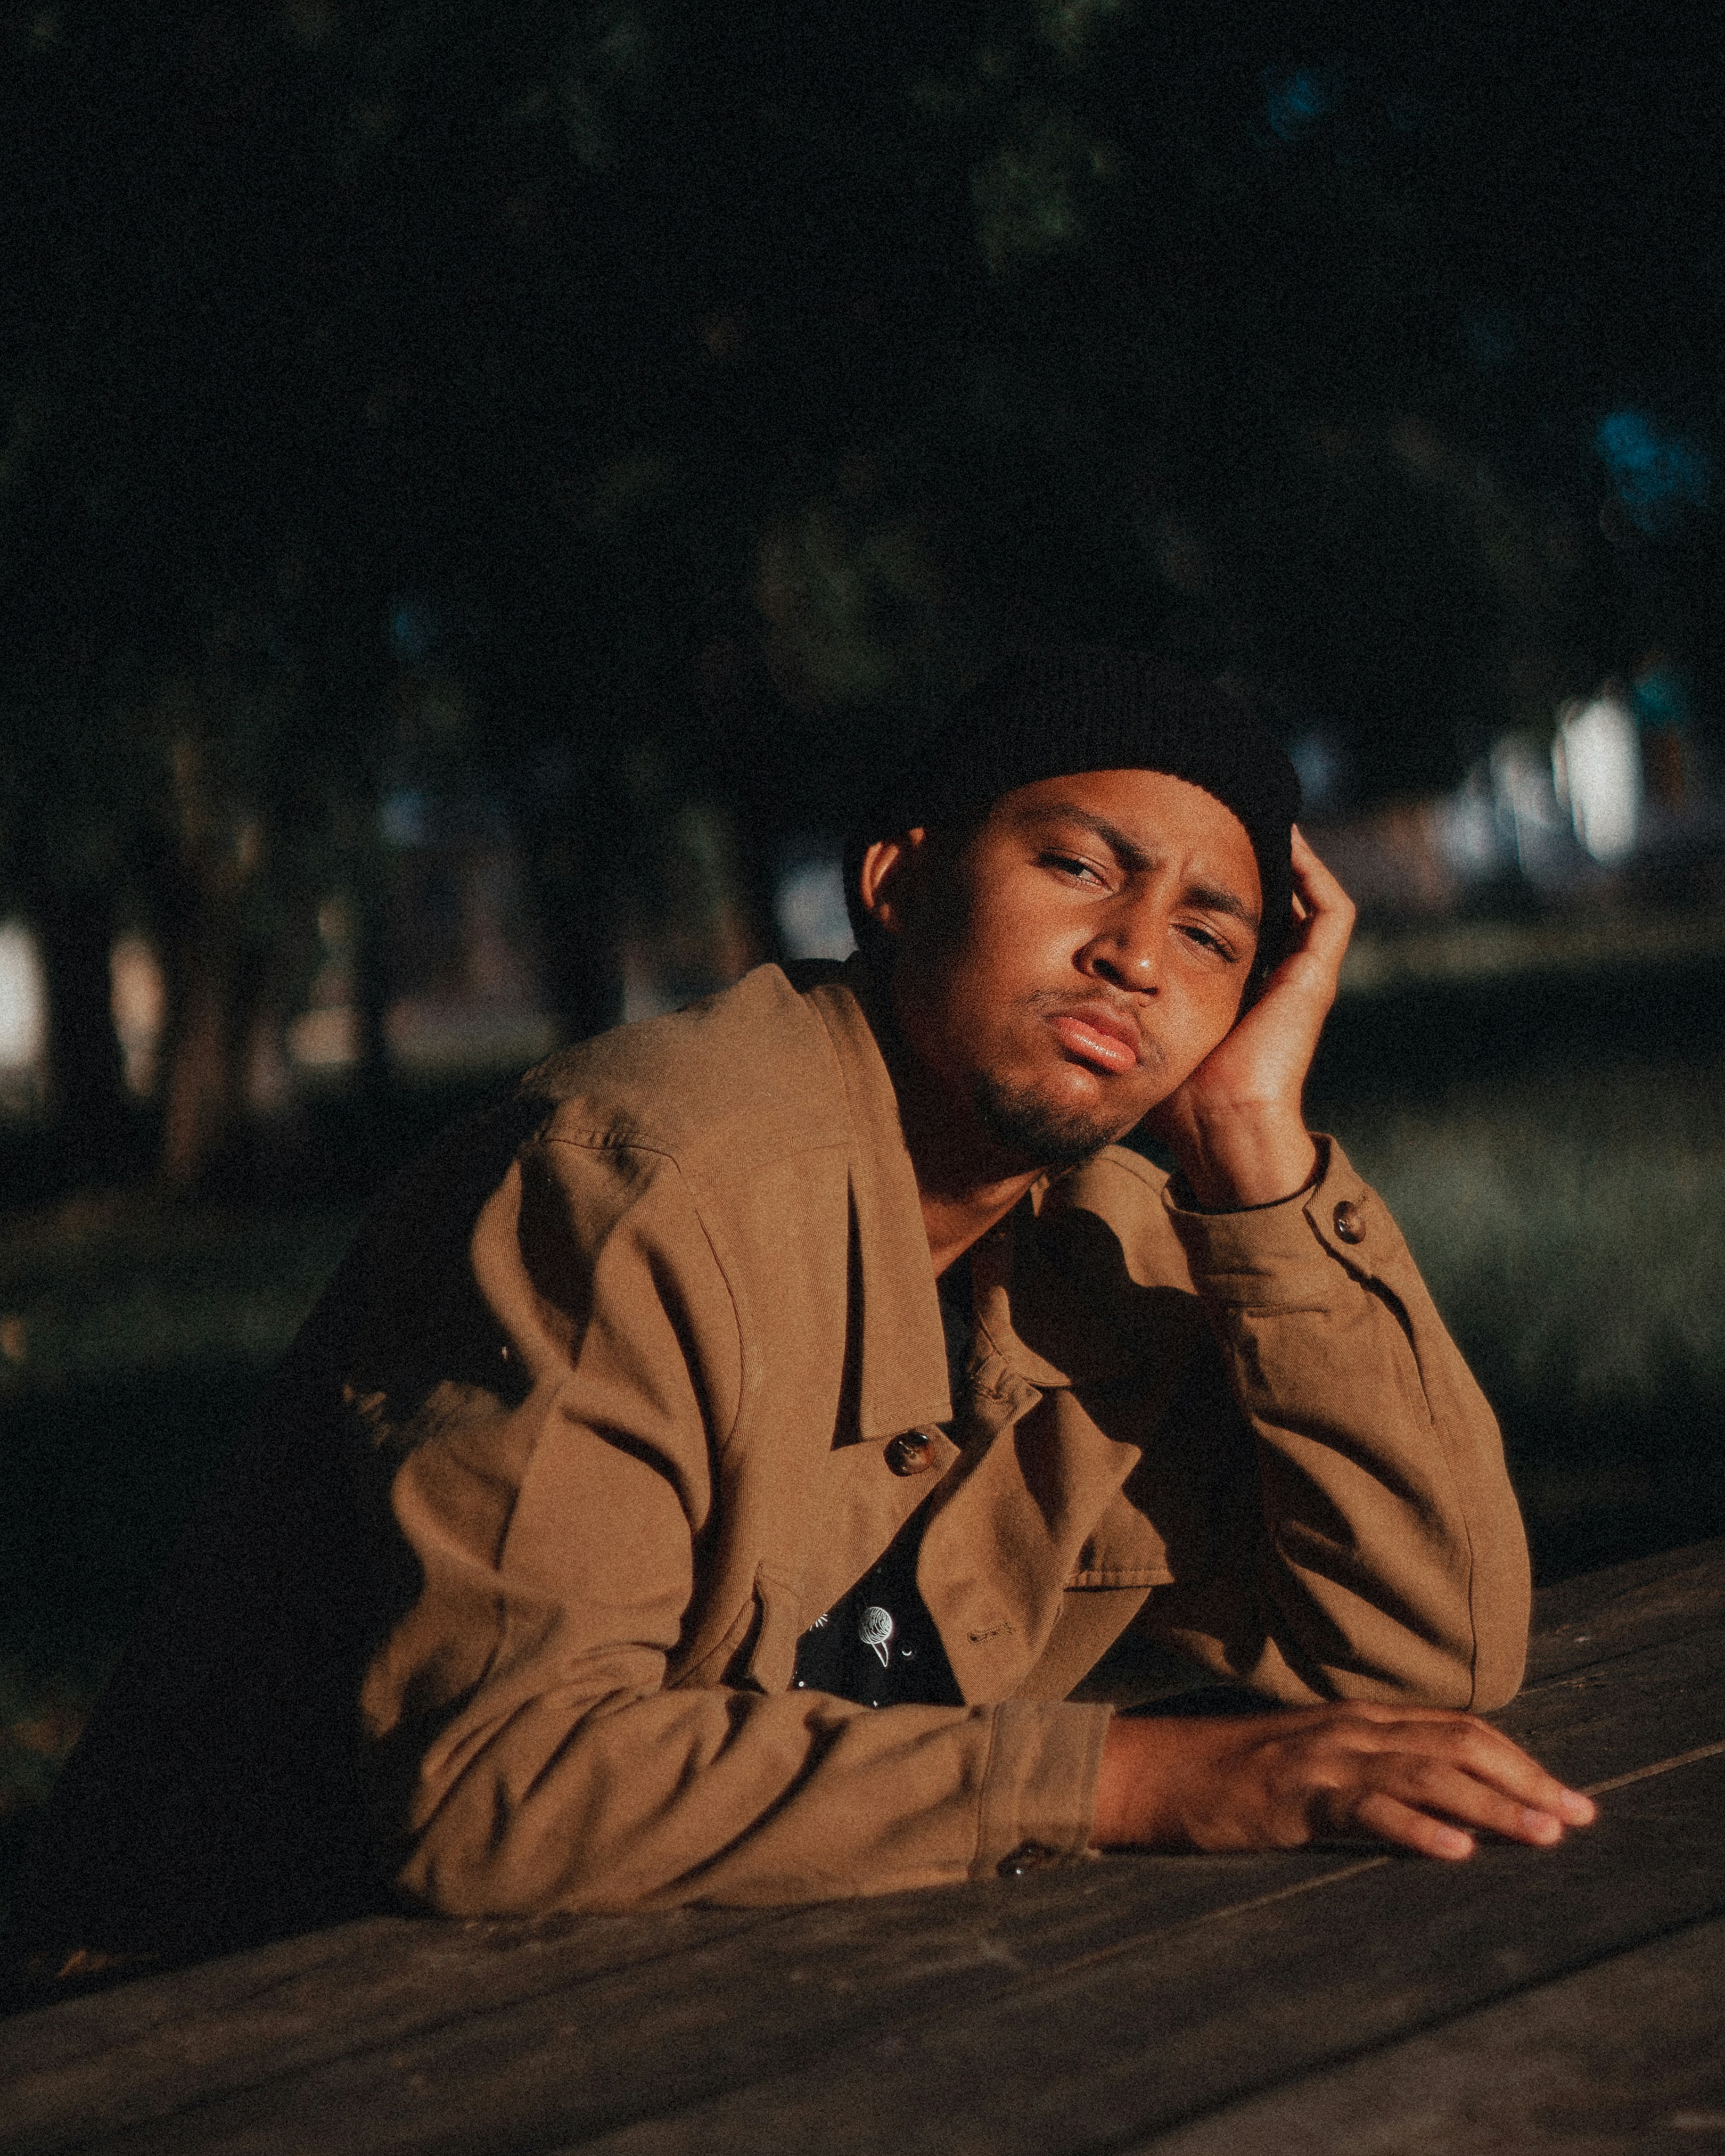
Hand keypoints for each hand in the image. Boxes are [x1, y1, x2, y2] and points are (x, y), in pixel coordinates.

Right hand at [1090, 1701, 1596, 1859]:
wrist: (1151, 1769)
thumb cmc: (1226, 1772)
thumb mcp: (1307, 1760)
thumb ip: (1364, 1768)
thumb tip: (1431, 1803)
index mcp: (1356, 1717)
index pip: (1457, 1727)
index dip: (1517, 1758)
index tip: (1565, 1793)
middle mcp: (1349, 1727)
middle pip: (1457, 1743)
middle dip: (1526, 1780)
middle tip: (1580, 1815)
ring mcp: (1321, 1756)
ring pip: (1426, 1774)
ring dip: (1492, 1807)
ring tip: (1542, 1834)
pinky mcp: (1292, 1793)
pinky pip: (1365, 1807)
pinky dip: (1415, 1828)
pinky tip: (1454, 1850)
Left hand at [1147, 827, 1354, 1208]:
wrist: (1219, 1127)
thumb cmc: (1174, 1099)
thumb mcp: (1138, 1037)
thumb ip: (1115, 1013)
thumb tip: (1063, 998)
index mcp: (1238, 993)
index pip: (1234, 926)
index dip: (1215, 889)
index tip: (1184, 852)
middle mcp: (1276, 980)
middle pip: (1274, 903)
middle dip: (1251, 862)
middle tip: (1223, 817)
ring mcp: (1303, 978)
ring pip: (1309, 898)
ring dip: (1288, 856)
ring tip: (1257, 814)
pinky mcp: (1317, 978)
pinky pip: (1332, 909)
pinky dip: (1314, 871)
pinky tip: (1286, 837)